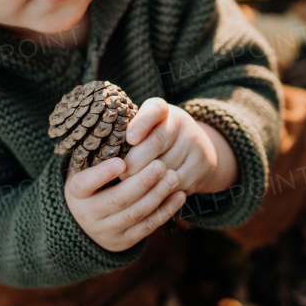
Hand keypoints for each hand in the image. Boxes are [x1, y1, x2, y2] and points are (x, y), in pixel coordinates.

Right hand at [64, 157, 186, 251]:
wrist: (86, 222)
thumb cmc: (92, 183)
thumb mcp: (86, 168)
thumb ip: (99, 153)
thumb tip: (120, 128)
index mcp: (76, 193)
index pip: (86, 183)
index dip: (103, 174)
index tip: (122, 163)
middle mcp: (88, 214)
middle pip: (117, 199)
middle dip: (141, 182)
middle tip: (160, 165)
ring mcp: (106, 230)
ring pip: (135, 214)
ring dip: (157, 195)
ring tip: (174, 177)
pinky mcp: (124, 241)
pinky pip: (147, 226)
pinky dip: (165, 211)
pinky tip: (179, 195)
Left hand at [121, 98, 236, 194]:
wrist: (200, 152)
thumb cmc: (159, 139)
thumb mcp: (148, 129)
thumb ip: (130, 132)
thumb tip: (106, 150)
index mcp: (165, 111)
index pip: (155, 109)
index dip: (142, 123)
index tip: (130, 138)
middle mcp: (182, 124)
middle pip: (156, 143)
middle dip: (135, 161)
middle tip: (121, 174)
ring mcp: (193, 146)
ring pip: (164, 167)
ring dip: (144, 180)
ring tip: (128, 188)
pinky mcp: (198, 170)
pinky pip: (174, 184)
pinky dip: (158, 192)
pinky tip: (146, 195)